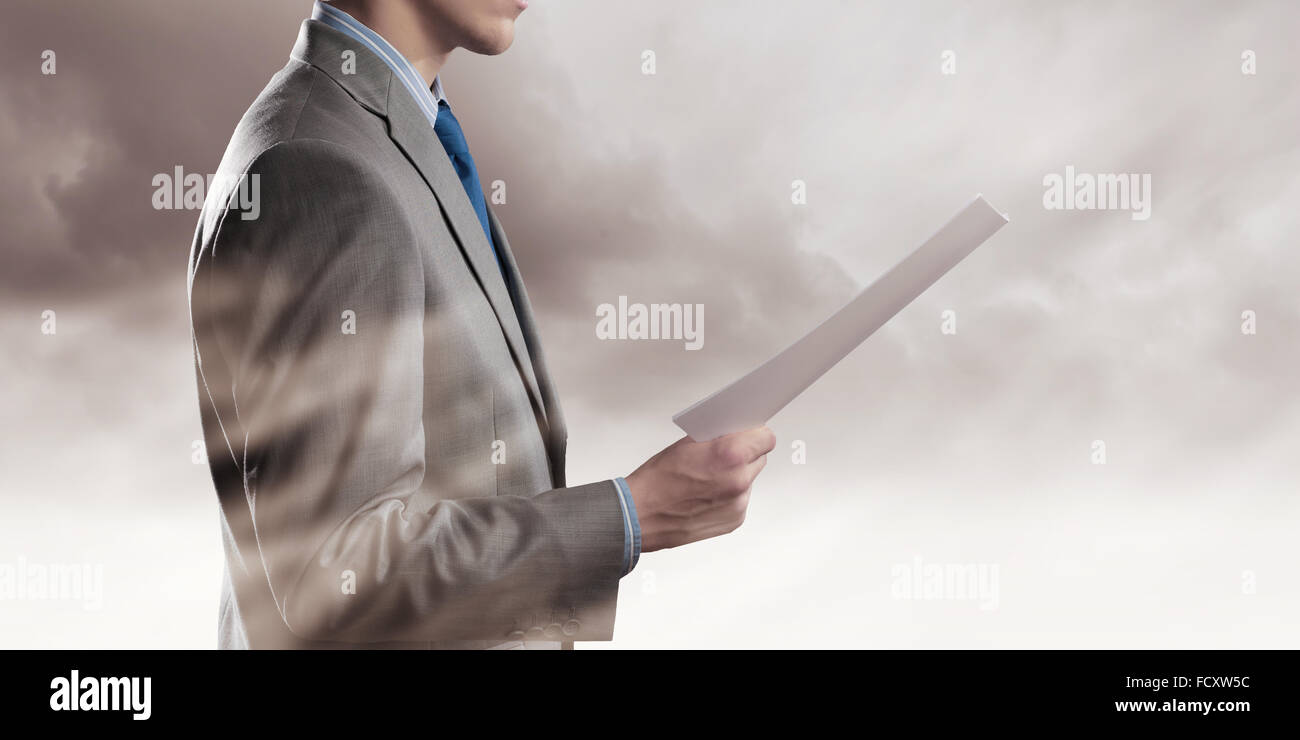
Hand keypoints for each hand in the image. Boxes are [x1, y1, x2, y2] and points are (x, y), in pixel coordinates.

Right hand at [624, 426, 775, 551]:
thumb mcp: (687, 444)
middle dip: (745, 453)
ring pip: (750, 479)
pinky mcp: (735, 519)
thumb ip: (718, 436)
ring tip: (710, 477)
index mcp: (730, 455)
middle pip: (760, 458)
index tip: (748, 433)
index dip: (755, 433)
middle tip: (723, 455)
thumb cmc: (657, 480)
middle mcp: (739, 481)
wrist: (640, 515)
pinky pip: (741, 499)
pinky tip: (708, 494)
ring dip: (737, 475)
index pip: (766, 437)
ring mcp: (738, 503)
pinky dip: (729, 495)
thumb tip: (737, 431)